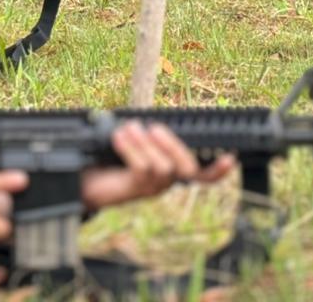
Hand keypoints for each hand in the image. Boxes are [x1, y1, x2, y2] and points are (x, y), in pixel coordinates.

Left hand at [81, 122, 234, 211]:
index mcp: (171, 166)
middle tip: (154, 128)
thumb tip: (153, 122)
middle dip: (174, 145)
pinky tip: (119, 137)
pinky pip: (142, 169)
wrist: (82, 174)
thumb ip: (148, 133)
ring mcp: (152, 188)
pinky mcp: (134, 191)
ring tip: (127, 128)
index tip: (230, 158)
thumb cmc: (109, 152)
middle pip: (189, 169)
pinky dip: (131, 149)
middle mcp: (166, 181)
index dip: (218, 170)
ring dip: (145, 143)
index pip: (202, 173)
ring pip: (163, 166)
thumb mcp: (132, 139)